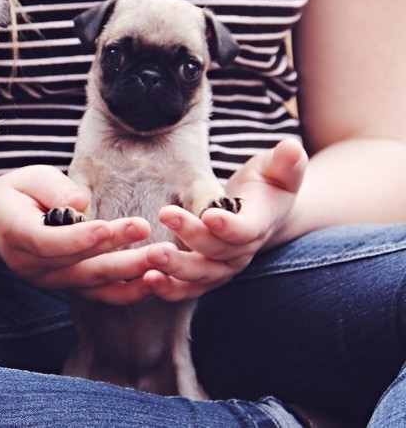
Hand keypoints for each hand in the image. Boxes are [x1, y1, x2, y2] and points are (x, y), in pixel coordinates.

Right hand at [0, 165, 151, 292]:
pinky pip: (98, 294)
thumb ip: (53, 187)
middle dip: (117, 253)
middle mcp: (30, 265)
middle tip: (152, 238)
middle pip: (78, 265)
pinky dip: (127, 291)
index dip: (77, 238)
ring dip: (130, 272)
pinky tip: (155, 281)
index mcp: (14, 233)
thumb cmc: (19, 192)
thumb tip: (80, 203)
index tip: (107, 227)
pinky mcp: (66, 286)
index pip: (47, 242)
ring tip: (164, 258)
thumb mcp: (30, 177)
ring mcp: (48, 281)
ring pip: (92, 282)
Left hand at [140, 138, 307, 301]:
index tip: (210, 214)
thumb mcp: (279, 169)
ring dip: (175, 268)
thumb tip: (291, 148)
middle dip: (191, 235)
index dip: (230, 225)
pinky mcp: (205, 276)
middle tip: (165, 215)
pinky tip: (146, 279)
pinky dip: (168, 288)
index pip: (246, 229)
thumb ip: (285, 162)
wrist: (262, 214)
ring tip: (150, 256)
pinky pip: (187, 289)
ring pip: (201, 275)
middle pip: (217, 250)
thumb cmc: (267, 185)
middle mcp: (242, 252)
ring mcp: (224, 268)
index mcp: (260, 223)